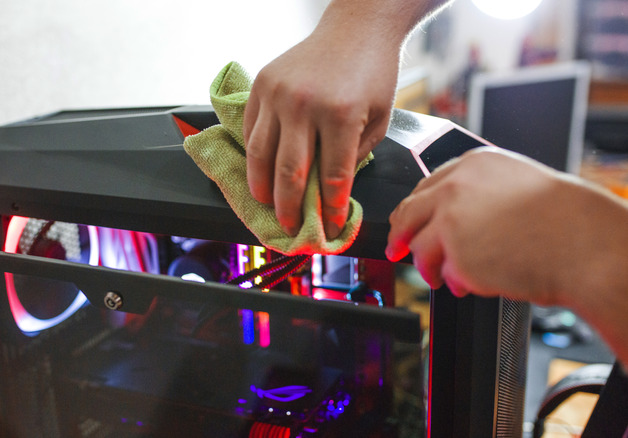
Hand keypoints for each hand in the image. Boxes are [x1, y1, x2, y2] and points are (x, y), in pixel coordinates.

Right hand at [243, 6, 403, 238]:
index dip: (331, 210)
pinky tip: (259, 172)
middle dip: (290, 209)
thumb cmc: (372, 73)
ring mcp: (277, 94)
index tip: (330, 229)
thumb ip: (353, 158)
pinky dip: (253, 156)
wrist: (356, 28)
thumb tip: (329, 195)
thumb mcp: (378, 120)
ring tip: (265, 206)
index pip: (333, 177)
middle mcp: (303, 104)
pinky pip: (250, 131)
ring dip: (261, 188)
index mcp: (340, 114)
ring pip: (260, 156)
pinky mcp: (261, 85)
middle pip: (290, 174)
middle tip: (290, 228)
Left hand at [385, 147, 627, 306]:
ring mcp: (451, 220)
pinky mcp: (455, 253)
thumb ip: (479, 193)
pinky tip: (468, 284)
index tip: (406, 221)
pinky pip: (443, 273)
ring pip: (419, 247)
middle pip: (408, 213)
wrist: (582, 244)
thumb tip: (453, 213)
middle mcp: (455, 188)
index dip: (415, 209)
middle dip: (399, 235)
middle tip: (397, 249)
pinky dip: (453, 281)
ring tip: (441, 278)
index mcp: (473, 165)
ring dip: (427, 267)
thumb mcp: (517, 184)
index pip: (426, 186)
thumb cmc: (563, 220)